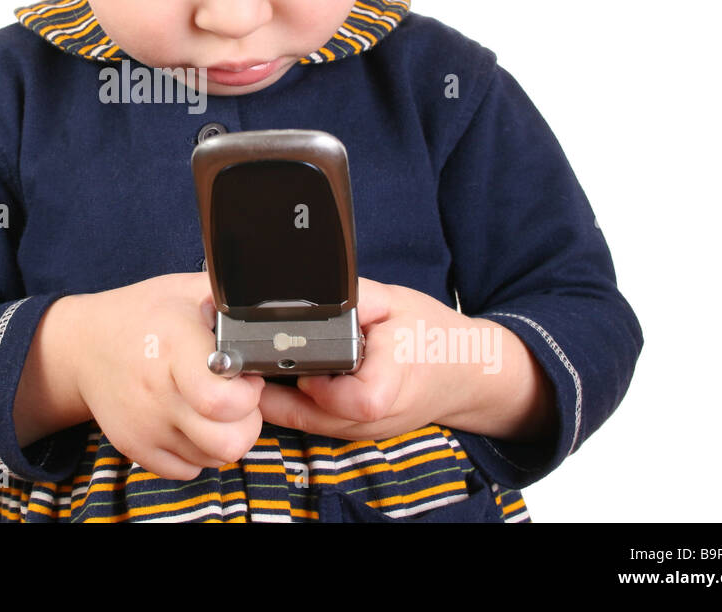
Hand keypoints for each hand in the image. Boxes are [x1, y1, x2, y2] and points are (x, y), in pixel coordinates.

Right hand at [74, 273, 265, 480]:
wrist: (83, 345)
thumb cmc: (142, 315)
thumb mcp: (185, 290)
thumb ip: (229, 297)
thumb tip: (271, 302)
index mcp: (175, 350)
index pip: (223, 401)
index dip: (248, 394)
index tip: (246, 376)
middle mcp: (157, 394)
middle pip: (228, 442)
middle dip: (246, 422)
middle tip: (236, 397)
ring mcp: (144, 426)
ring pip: (214, 460)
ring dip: (224, 437)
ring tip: (212, 407)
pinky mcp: (135, 448)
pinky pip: (188, 470)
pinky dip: (198, 451)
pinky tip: (190, 420)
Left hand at [258, 278, 486, 440]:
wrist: (467, 373)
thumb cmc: (432, 334)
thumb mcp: (394, 300)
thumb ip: (352, 296)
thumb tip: (309, 289)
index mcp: (395, 378)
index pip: (359, 401)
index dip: (323, 386)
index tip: (305, 365)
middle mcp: (379, 414)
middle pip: (319, 418)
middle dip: (279, 393)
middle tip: (255, 365)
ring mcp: (367, 429)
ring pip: (309, 426)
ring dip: (279, 401)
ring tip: (259, 371)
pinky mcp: (356, 432)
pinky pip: (315, 426)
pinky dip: (294, 406)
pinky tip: (278, 383)